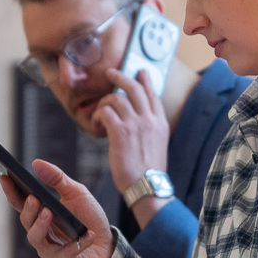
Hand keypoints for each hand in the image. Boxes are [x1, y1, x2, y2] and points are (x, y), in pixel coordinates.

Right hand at [0, 160, 113, 257]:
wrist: (106, 243)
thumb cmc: (88, 218)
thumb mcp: (76, 192)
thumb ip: (57, 179)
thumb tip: (36, 163)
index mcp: (40, 214)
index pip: (20, 203)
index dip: (11, 191)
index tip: (5, 177)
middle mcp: (40, 232)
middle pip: (26, 221)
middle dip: (28, 209)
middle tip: (34, 198)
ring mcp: (48, 249)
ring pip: (36, 239)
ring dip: (41, 226)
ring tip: (49, 213)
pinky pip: (64, 254)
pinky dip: (76, 244)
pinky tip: (87, 235)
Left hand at [94, 68, 169, 193]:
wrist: (148, 186)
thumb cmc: (149, 172)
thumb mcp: (157, 145)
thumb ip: (150, 130)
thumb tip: (137, 122)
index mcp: (160, 123)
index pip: (153, 94)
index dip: (145, 81)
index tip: (140, 72)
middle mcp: (149, 120)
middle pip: (134, 88)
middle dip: (121, 77)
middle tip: (110, 73)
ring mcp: (135, 124)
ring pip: (116, 98)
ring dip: (104, 102)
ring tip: (100, 113)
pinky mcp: (120, 132)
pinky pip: (105, 112)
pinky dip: (98, 115)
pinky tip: (96, 124)